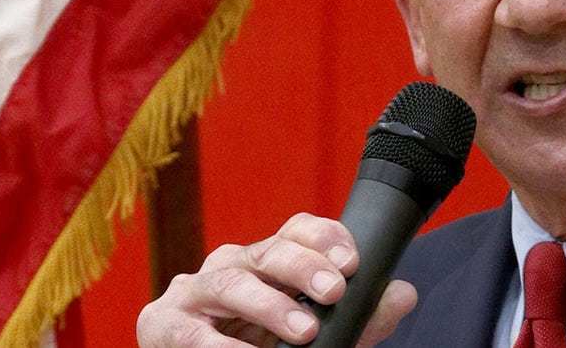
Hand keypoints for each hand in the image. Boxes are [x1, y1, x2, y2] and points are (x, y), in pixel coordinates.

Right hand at [136, 213, 417, 346]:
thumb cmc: (263, 346)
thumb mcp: (319, 334)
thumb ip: (359, 318)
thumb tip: (404, 293)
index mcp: (268, 260)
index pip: (297, 229)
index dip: (326, 237)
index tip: (354, 262)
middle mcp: (232, 264)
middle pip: (268, 251)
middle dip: (304, 268)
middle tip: (334, 292)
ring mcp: (194, 292)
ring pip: (231, 284)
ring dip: (269, 306)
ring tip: (304, 331)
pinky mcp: (161, 324)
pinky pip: (189, 331)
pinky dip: (219, 346)